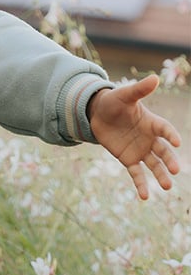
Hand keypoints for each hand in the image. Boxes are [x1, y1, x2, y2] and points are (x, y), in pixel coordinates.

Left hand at [87, 74, 180, 199]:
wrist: (98, 114)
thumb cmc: (114, 102)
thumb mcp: (125, 95)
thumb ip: (139, 89)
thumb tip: (155, 78)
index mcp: (152, 122)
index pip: (165, 130)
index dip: (171, 135)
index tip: (177, 143)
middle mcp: (149, 138)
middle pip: (163, 151)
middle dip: (169, 161)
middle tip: (176, 170)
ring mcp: (140, 150)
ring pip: (154, 165)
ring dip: (160, 175)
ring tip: (167, 187)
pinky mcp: (128, 159)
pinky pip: (137, 173)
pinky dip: (141, 184)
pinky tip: (145, 197)